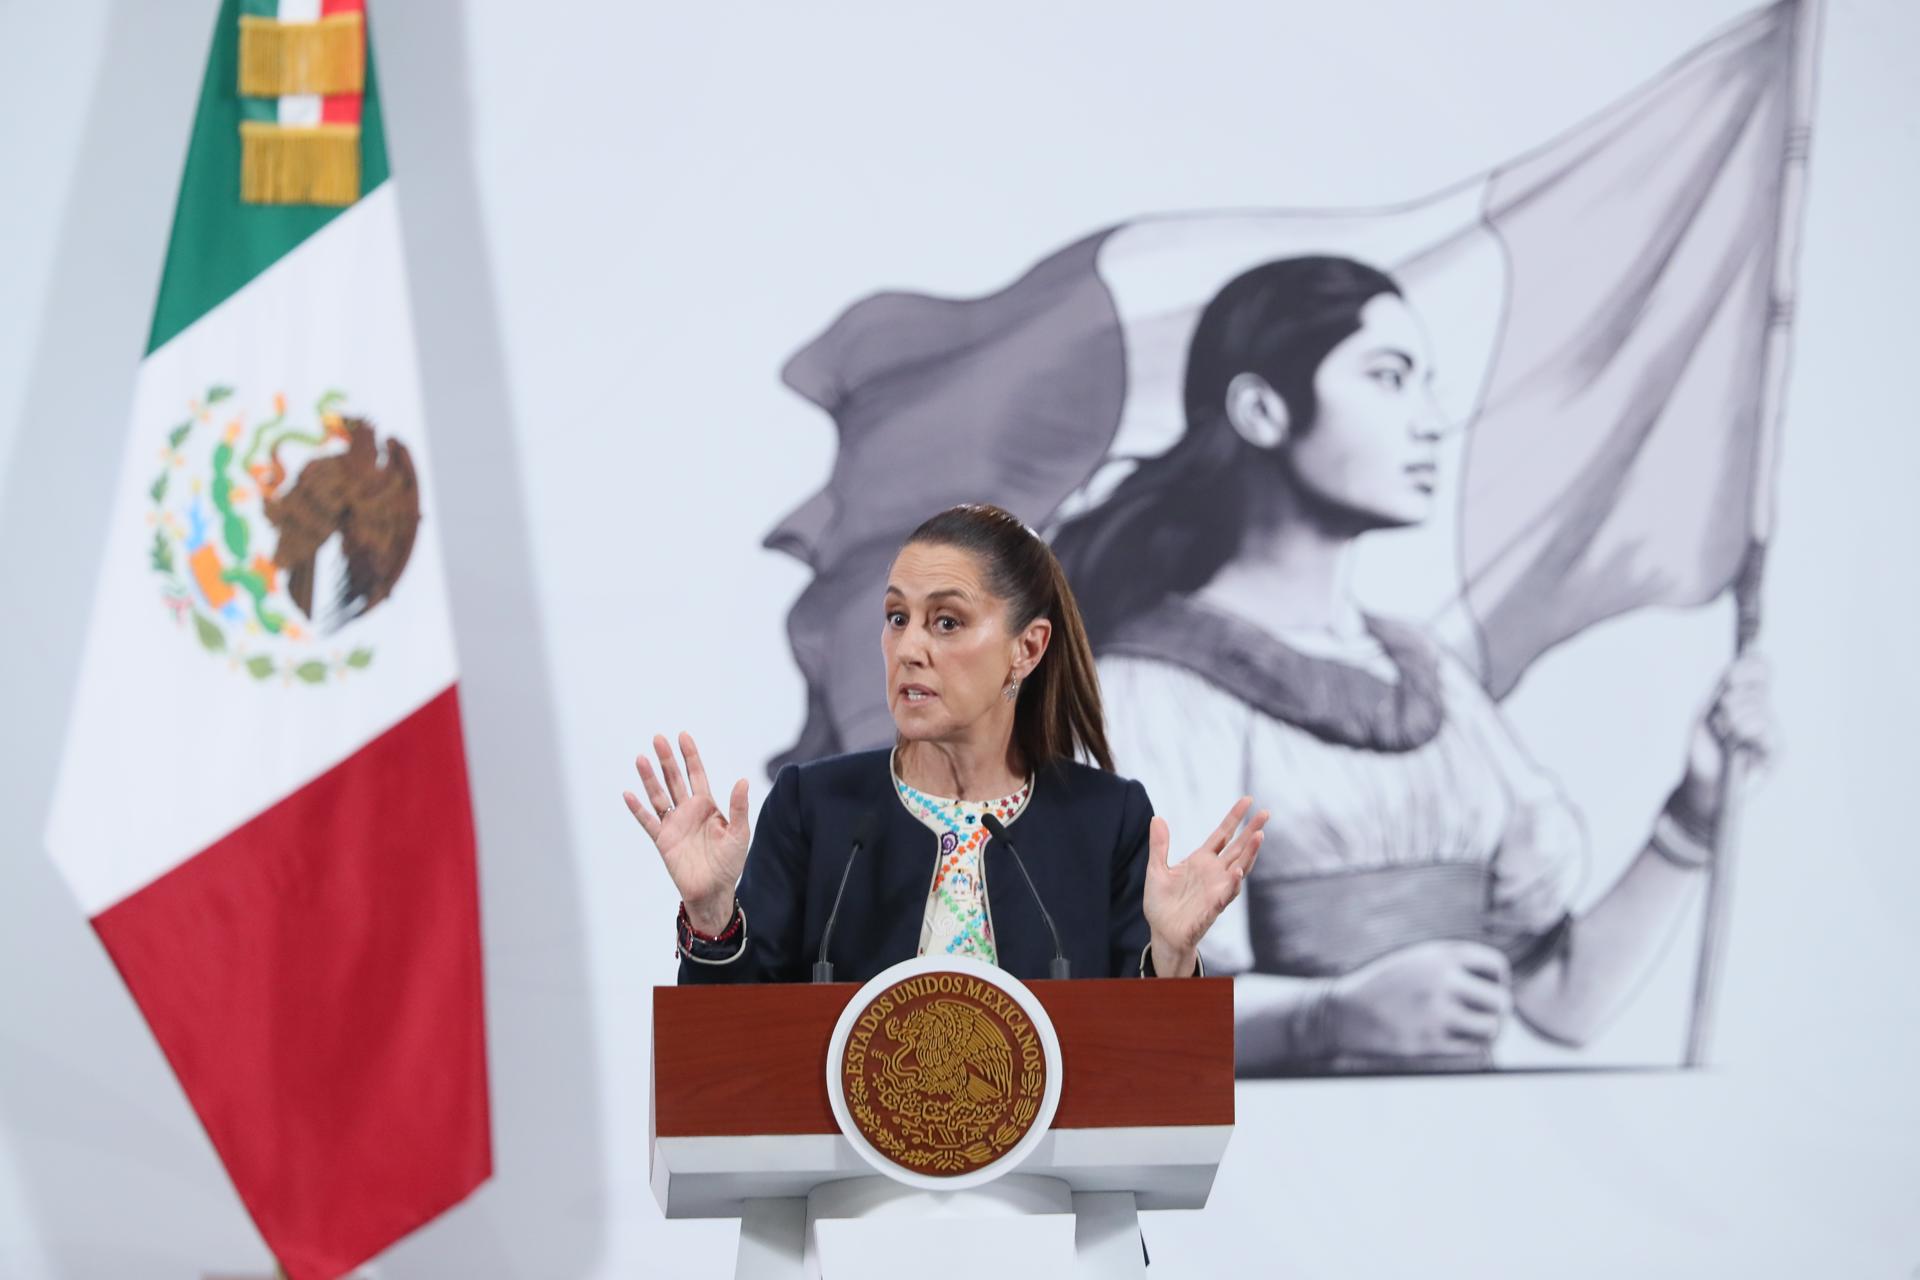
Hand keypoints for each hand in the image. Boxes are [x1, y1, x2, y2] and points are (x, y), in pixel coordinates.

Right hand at [622, 732, 749, 933]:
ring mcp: (674, 824)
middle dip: (667, 759)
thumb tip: (743, 780)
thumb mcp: (739, 833)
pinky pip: (648, 821)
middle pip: (675, 779)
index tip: (683, 735)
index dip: (690, 755)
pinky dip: (637, 808)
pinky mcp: (663, 840)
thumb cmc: (729, 863)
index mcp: (707, 806)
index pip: (697, 774)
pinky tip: (629, 793)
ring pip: (659, 795)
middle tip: (658, 738)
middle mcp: (688, 811)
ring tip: (641, 758)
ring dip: (649, 778)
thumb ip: (739, 807)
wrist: (713, 890)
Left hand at [1143, 796, 1267, 975]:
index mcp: (1202, 860)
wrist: (1162, 932)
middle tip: (1266, 813)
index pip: (1223, 834)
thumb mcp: (1156, 869)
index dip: (1235, 818)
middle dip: (1252, 831)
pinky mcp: (1213, 907)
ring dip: (1249, 854)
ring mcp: (1217, 889)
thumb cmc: (1162, 903)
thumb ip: (1159, 845)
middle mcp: (1214, 872)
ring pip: (1239, 868)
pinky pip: (1226, 894)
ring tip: (1259, 836)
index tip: (1248, 800)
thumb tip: (1157, 818)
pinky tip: (1238, 872)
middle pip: (1237, 847)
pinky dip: (1233, 884)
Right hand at [1327, 940, 1511, 1057]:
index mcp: (1440, 956)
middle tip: (1488, 1016)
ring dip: (1489, 1032)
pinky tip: (1459, 1041)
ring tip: (1478, 1032)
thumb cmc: (1385, 987)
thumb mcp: (1417, 960)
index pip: (1496, 966)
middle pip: (1501, 1000)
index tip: (1487, 989)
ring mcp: (1436, 1013)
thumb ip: (1453, 965)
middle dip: (1498, 1010)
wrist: (1343, 1012)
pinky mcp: (1429, 1043)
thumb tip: (1500, 985)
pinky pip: (1472, 1049)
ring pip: (1492, 1028)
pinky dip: (1472, 1047)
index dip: (1499, 980)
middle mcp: (1441, 981)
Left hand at [1676, 652, 1775, 822]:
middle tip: (1720, 716)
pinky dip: (1745, 731)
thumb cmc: (1703, 748)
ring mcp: (1772, 729)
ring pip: (1758, 705)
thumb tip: (1733, 669)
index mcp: (1748, 697)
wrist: (1702, 783)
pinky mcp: (1776, 749)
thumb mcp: (1706, 712)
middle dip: (1732, 697)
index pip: (1761, 667)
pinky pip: (1765, 728)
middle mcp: (1763, 710)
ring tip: (1725, 735)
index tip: (1729, 677)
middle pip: (1759, 682)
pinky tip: (1736, 742)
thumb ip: (1721, 689)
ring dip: (1733, 718)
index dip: (1749, 665)